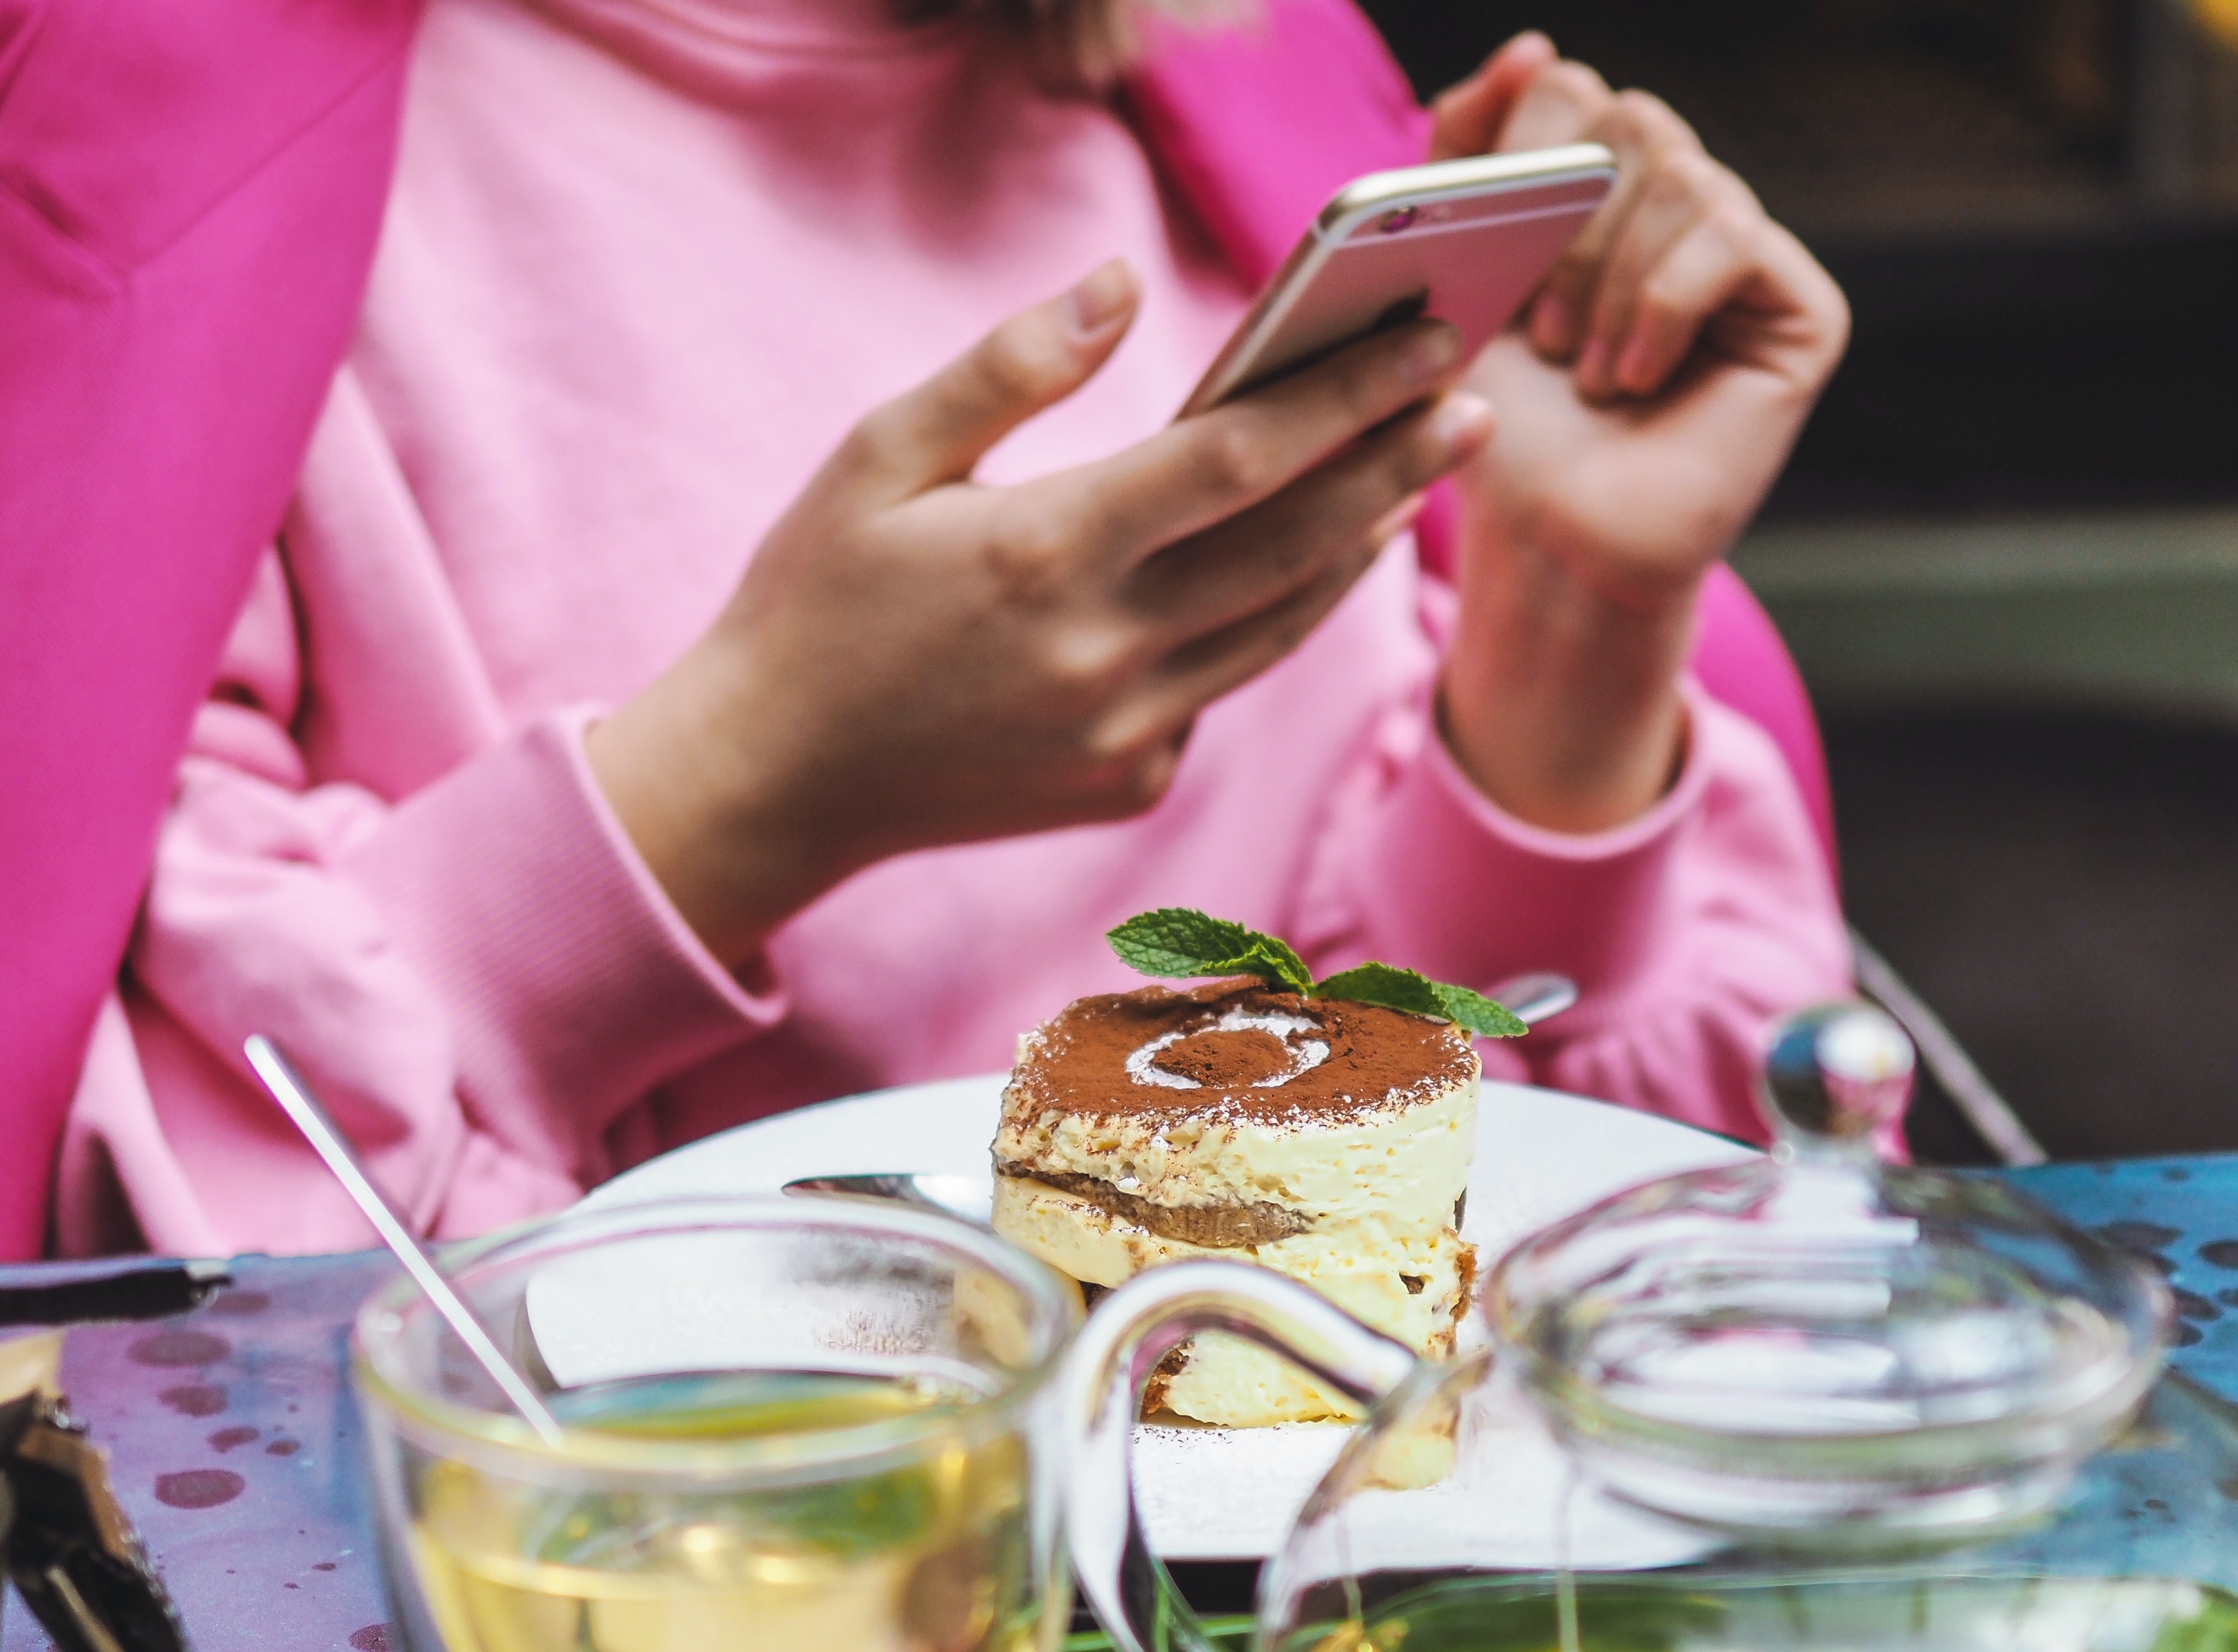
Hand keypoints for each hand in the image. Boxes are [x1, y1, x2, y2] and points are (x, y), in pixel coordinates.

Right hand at [591, 261, 1489, 963]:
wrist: (772, 781)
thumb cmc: (816, 599)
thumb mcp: (879, 455)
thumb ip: (1009, 367)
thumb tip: (1123, 283)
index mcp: (1045, 552)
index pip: (1239, 460)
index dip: (1346, 399)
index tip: (1425, 348)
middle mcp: (1103, 652)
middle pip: (1294, 547)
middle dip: (1393, 469)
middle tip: (1465, 407)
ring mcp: (1124, 731)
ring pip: (1280, 625)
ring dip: (1355, 548)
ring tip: (1410, 477)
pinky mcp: (1127, 783)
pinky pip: (1218, 686)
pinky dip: (1262, 622)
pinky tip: (1296, 568)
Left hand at [1422, 38, 1848, 830]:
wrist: (1557, 547)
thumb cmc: (1508, 432)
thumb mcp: (1458, 283)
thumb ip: (1467, 160)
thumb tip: (1529, 48)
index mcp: (1602, 191)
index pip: (1574, 88)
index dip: (1526, 128)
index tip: (1488, 206)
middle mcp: (1682, 207)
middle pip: (1633, 115)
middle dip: (1568, 219)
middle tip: (1541, 329)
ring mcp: (1747, 254)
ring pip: (1685, 173)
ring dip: (1612, 279)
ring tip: (1587, 371)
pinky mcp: (1801, 306)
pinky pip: (1734, 234)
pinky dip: (1667, 302)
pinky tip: (1637, 375)